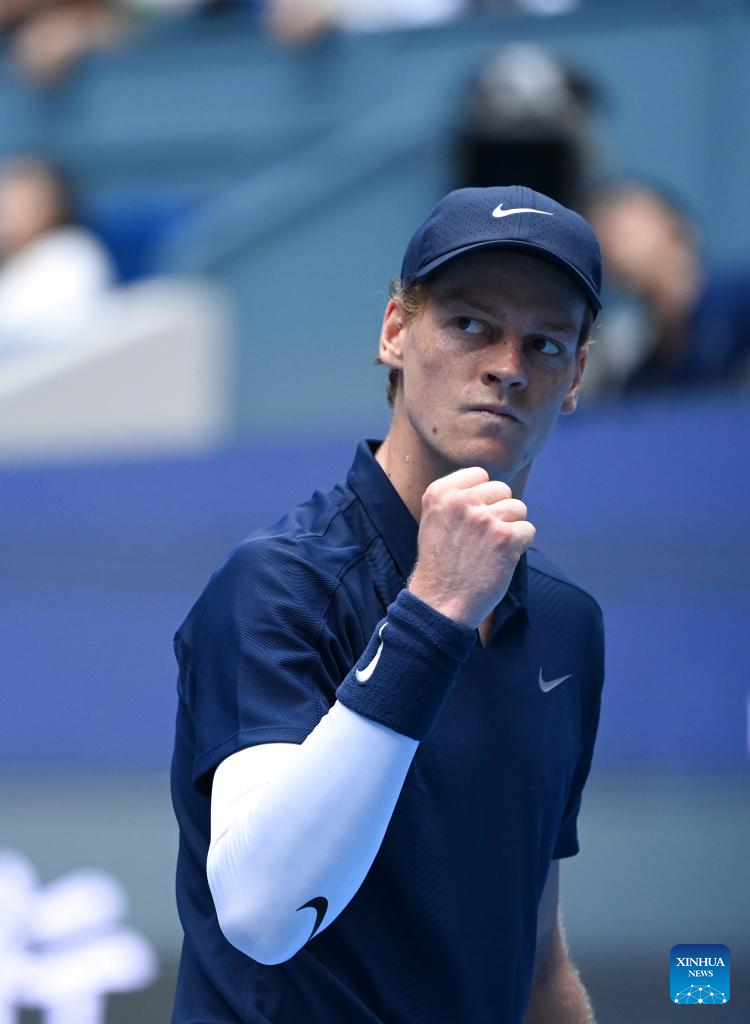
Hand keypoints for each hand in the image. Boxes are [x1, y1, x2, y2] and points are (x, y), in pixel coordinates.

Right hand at [407, 467, 534, 629]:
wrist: (440, 602)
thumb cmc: (441, 564)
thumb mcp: (434, 520)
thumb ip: (456, 498)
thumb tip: (491, 486)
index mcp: (439, 493)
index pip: (480, 474)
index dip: (482, 496)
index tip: (472, 518)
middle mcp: (462, 501)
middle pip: (502, 489)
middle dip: (499, 510)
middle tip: (483, 538)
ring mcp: (485, 519)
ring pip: (519, 508)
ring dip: (511, 528)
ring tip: (491, 549)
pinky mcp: (506, 538)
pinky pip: (529, 530)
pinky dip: (520, 546)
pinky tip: (502, 559)